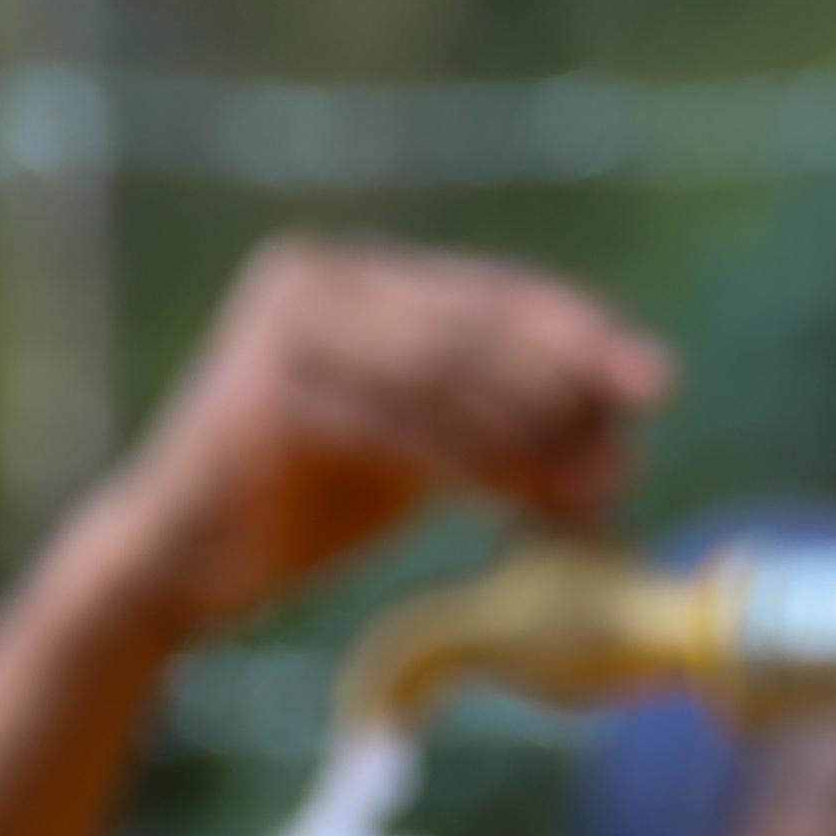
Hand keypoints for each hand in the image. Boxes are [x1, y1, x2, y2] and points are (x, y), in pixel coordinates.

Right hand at [77, 237, 673, 641]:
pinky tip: (536, 509)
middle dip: (568, 386)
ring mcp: (282, 335)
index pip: (488, 290)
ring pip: (448, 379)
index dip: (578, 331)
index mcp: (349, 274)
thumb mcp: (419, 442)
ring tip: (600, 489)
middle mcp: (310, 282)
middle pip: (475, 327)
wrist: (179, 562)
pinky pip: (407, 433)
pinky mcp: (268, 400)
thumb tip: (631, 414)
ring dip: (537, 438)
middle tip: (637, 444)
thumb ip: (504, 416)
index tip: (656, 380)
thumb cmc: (308, 499)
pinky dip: (484, 470)